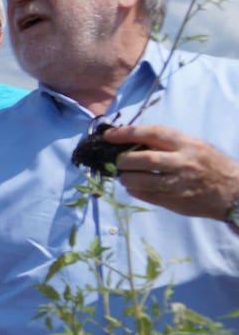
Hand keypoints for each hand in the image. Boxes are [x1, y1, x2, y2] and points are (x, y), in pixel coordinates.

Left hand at [108, 124, 238, 219]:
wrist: (234, 190)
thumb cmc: (210, 164)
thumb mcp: (194, 146)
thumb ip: (167, 144)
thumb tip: (132, 143)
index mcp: (186, 144)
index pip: (151, 133)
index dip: (126, 133)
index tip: (108, 136)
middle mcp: (182, 162)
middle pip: (144, 159)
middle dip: (124, 161)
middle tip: (118, 162)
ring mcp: (179, 183)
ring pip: (142, 181)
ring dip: (126, 178)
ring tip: (125, 176)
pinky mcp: (175, 200)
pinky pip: (147, 196)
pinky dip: (135, 191)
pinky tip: (134, 188)